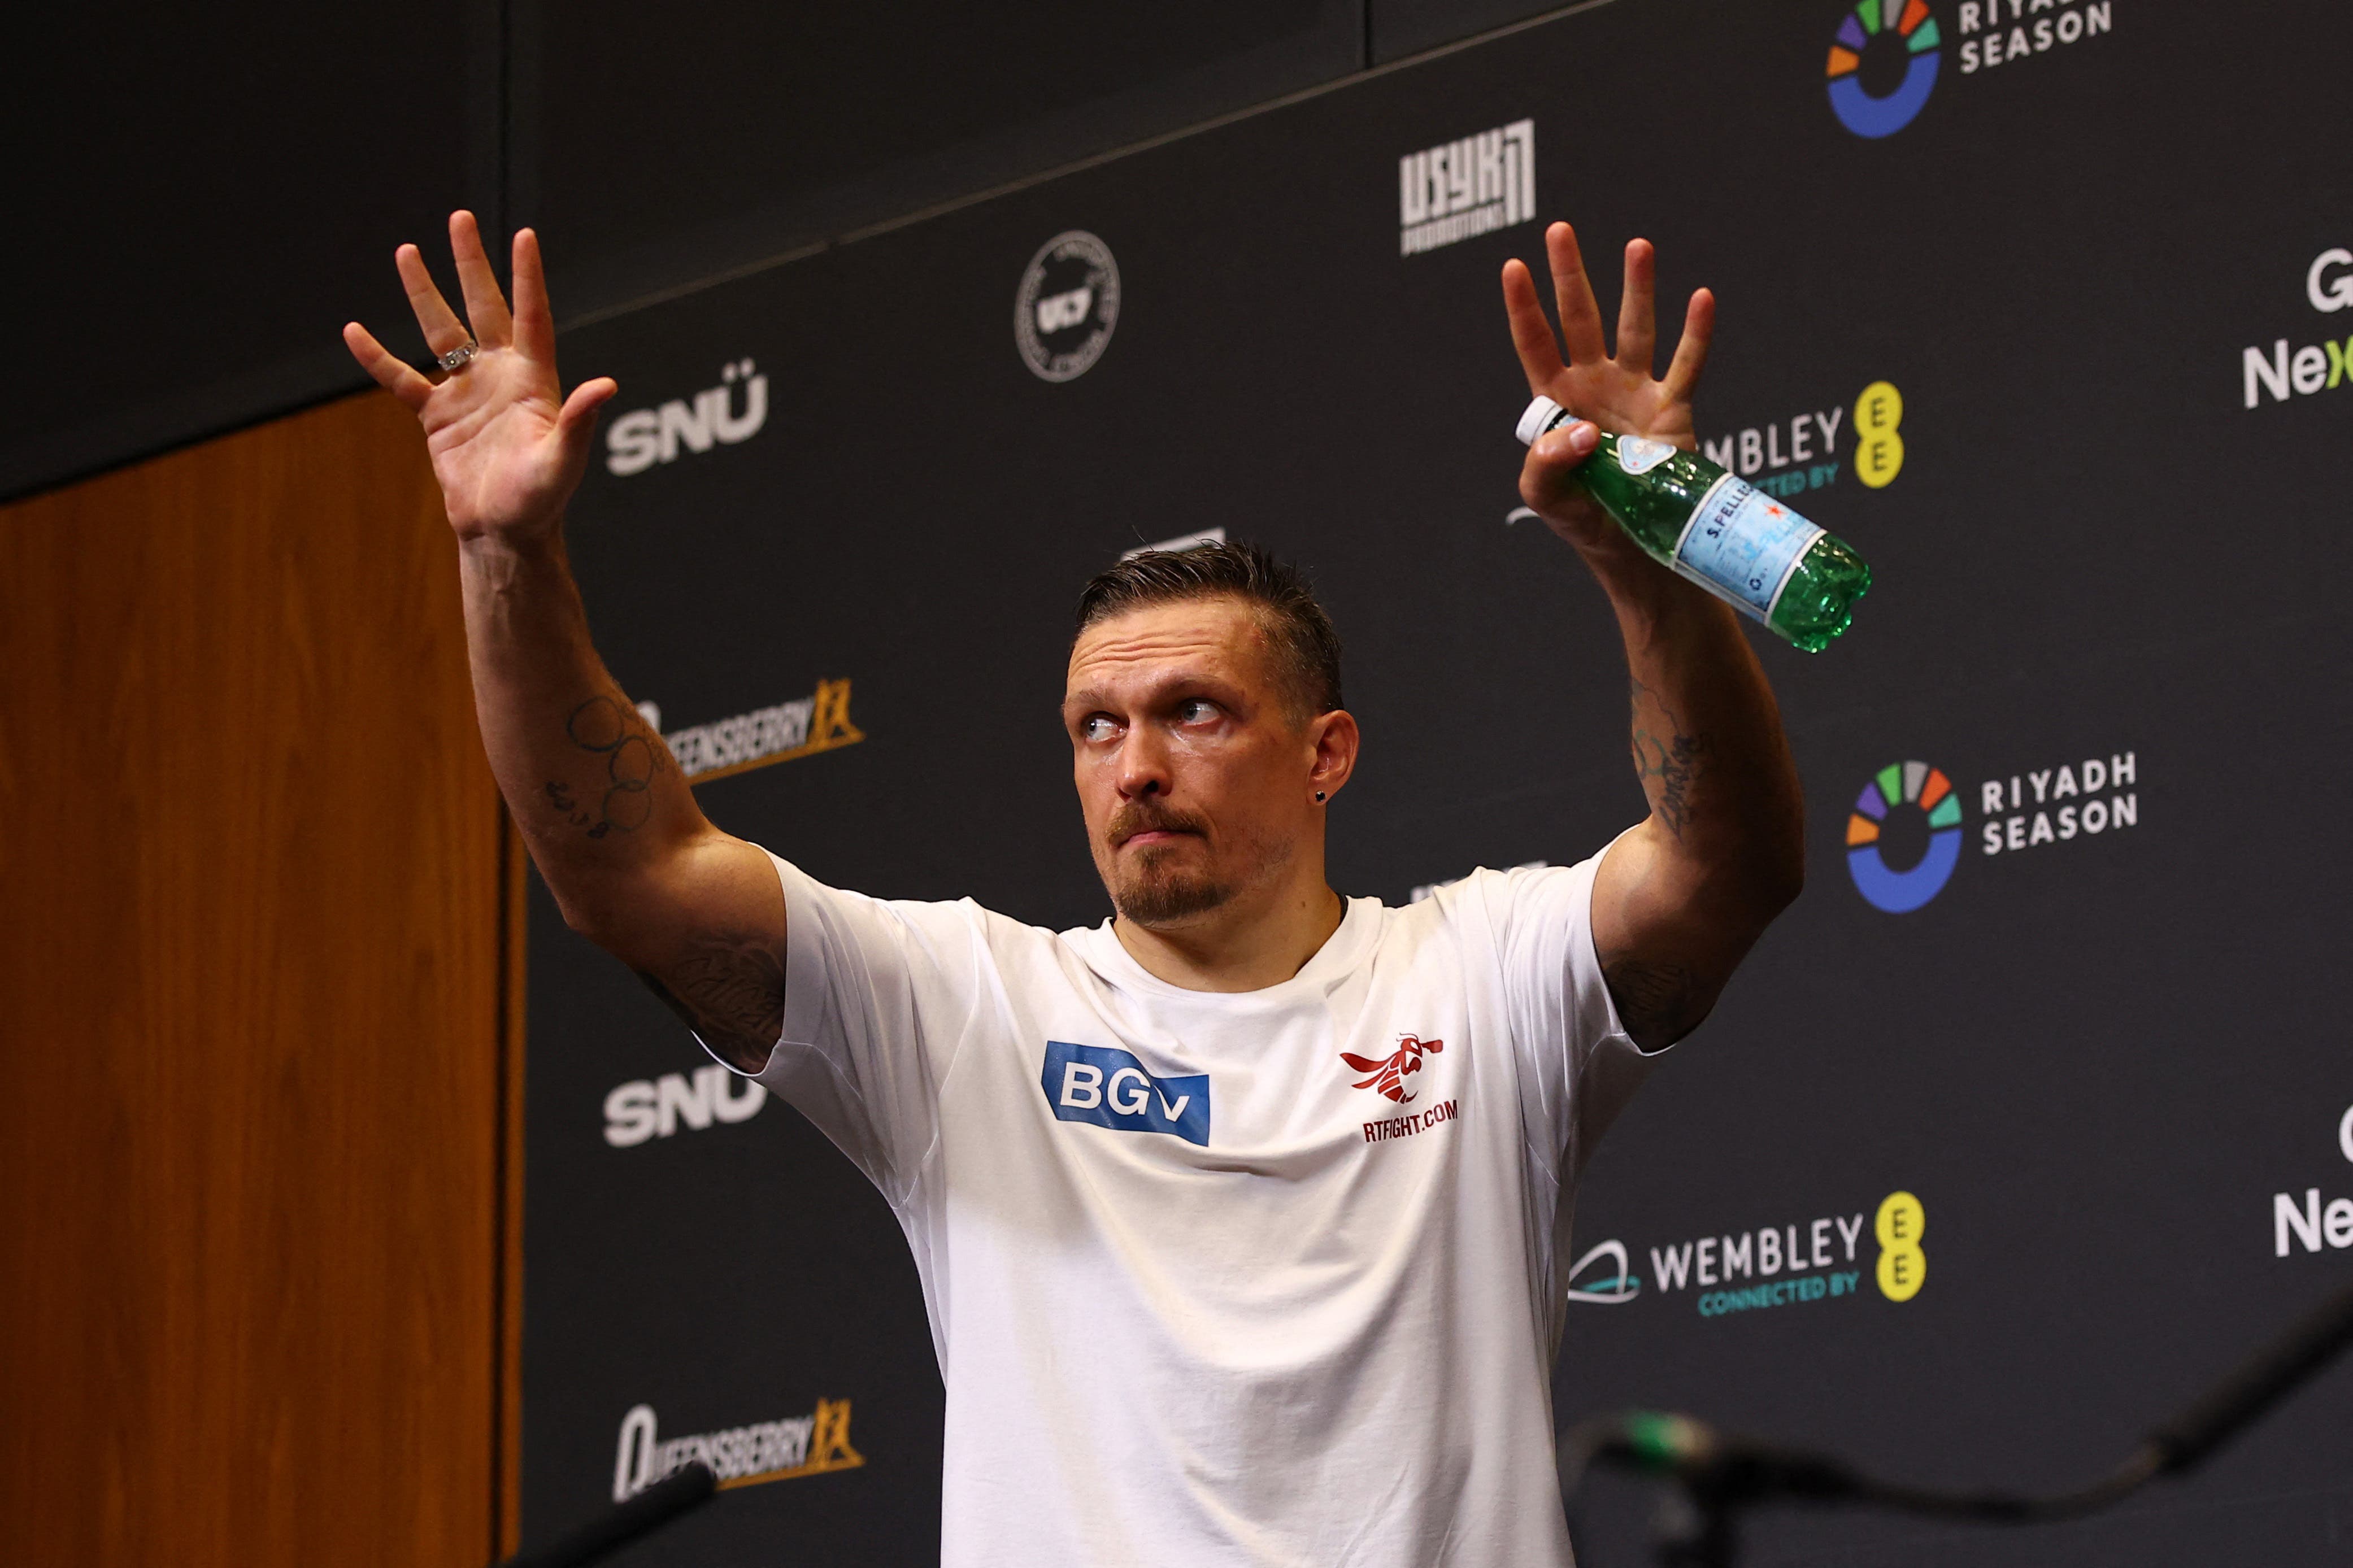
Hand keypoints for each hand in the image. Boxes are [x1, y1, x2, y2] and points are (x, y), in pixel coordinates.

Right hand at [343, 212, 616, 544]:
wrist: (504, 533)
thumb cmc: (541, 501)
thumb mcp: (563, 461)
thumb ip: (580, 421)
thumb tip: (607, 385)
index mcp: (534, 381)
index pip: (532, 317)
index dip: (528, 277)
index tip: (523, 235)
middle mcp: (500, 377)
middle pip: (484, 308)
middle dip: (471, 265)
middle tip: (459, 218)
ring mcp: (467, 392)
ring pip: (441, 332)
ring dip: (423, 292)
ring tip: (406, 251)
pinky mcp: (437, 416)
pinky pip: (402, 378)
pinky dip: (378, 357)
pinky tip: (354, 330)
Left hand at [1502, 222, 1713, 556]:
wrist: (1635, 550)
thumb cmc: (1586, 522)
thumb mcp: (1546, 498)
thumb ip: (1545, 465)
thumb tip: (1582, 432)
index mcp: (1557, 403)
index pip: (1535, 345)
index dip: (1523, 308)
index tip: (1512, 265)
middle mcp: (1595, 387)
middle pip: (1581, 319)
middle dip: (1571, 275)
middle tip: (1560, 229)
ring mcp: (1636, 394)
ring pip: (1635, 330)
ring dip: (1636, 288)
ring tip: (1638, 245)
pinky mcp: (1674, 412)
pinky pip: (1687, 366)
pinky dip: (1696, 334)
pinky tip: (1702, 297)